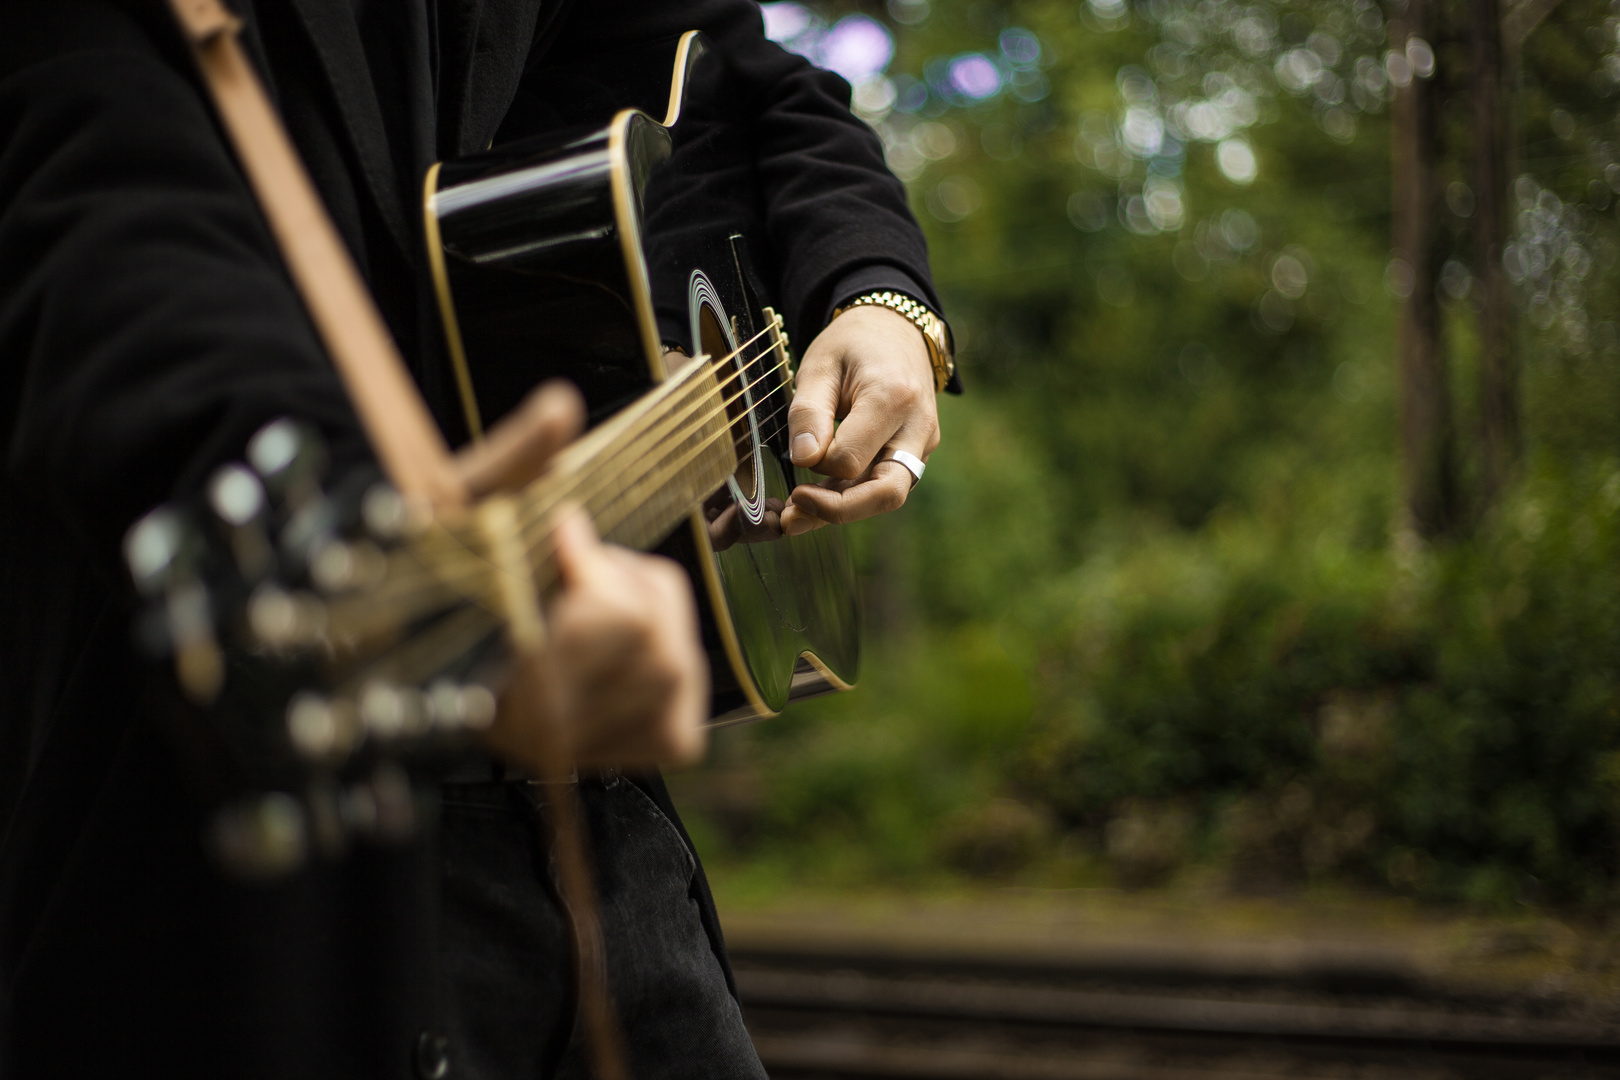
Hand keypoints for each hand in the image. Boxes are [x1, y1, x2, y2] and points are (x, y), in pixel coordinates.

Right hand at [454, 381, 708, 769]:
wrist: (396, 652)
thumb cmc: (424, 573)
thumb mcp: (460, 507)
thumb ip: (515, 460)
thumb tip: (560, 409)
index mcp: (503, 673)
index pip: (616, 621)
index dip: (597, 564)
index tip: (562, 531)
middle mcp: (541, 731)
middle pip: (656, 648)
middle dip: (628, 588)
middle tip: (579, 566)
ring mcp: (573, 752)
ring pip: (672, 676)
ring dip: (648, 624)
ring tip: (592, 603)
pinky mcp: (604, 762)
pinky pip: (676, 728)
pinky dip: (664, 681)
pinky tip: (616, 652)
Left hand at [780, 305, 939, 536]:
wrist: (895, 329)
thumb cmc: (853, 344)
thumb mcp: (819, 366)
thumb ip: (808, 413)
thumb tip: (804, 460)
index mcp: (893, 398)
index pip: (851, 459)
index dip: (818, 464)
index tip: (799, 449)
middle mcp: (917, 427)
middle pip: (886, 493)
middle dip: (837, 511)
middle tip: (792, 517)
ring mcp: (922, 443)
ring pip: (887, 495)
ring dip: (843, 510)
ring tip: (798, 515)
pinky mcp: (916, 452)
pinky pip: (886, 484)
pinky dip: (853, 496)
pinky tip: (820, 497)